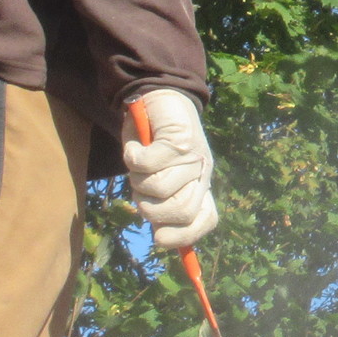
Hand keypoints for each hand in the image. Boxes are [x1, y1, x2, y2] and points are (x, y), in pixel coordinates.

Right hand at [122, 88, 217, 248]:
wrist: (160, 97)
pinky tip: (136, 146)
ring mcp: (192, 156)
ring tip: (140, 162)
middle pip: (180, 211)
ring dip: (138, 179)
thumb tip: (161, 238)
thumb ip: (163, 203)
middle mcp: (202, 172)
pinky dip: (132, 156)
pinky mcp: (177, 139)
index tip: (160, 238)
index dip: (183, 237)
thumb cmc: (156, 144)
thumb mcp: (161, 176)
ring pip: (158, 188)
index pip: (205, 220)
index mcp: (201, 185)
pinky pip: (145, 164)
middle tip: (142, 190)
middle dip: (152, 209)